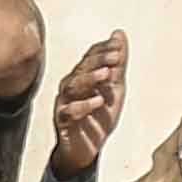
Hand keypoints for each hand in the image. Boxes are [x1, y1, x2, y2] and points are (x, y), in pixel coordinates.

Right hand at [50, 33, 129, 175]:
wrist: (87, 148)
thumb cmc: (98, 117)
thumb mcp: (115, 88)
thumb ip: (117, 63)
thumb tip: (119, 33)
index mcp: (82, 76)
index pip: (90, 57)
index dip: (103, 50)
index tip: (118, 46)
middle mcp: (70, 86)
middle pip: (81, 68)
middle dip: (98, 61)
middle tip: (116, 57)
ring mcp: (64, 103)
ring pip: (72, 86)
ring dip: (89, 78)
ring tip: (106, 75)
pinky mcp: (62, 121)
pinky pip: (69, 111)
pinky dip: (83, 106)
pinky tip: (97, 102)